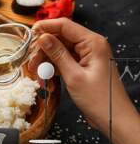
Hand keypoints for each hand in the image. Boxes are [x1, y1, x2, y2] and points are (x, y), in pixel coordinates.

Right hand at [29, 18, 129, 132]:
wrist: (112, 118)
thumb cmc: (99, 99)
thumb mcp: (73, 75)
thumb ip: (57, 54)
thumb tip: (43, 38)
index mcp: (92, 43)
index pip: (65, 25)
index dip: (46, 27)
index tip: (30, 34)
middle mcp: (90, 46)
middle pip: (60, 39)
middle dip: (43, 51)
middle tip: (32, 65)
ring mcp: (86, 57)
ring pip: (59, 52)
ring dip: (47, 64)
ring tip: (40, 78)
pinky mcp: (82, 67)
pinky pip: (63, 63)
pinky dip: (54, 71)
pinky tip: (49, 83)